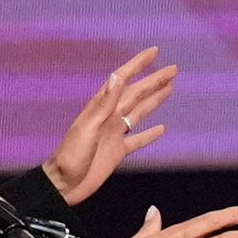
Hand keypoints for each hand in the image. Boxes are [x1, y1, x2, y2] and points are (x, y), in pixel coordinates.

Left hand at [43, 47, 177, 207]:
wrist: (64, 185)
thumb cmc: (71, 157)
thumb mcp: (89, 128)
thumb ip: (105, 103)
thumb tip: (117, 76)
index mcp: (102, 108)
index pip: (124, 79)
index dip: (139, 65)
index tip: (154, 52)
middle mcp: (110, 117)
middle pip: (137, 94)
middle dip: (155, 81)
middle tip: (173, 69)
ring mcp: (114, 134)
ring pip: (140, 112)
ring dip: (154, 100)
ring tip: (170, 89)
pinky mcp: (117, 151)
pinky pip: (138, 139)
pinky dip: (150, 134)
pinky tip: (162, 128)